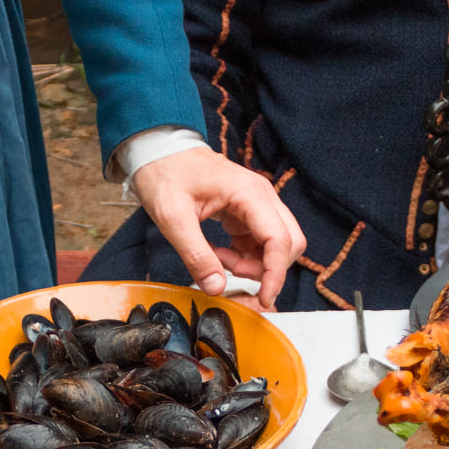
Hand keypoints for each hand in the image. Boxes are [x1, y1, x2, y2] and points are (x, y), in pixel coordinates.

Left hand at [132, 148, 306, 309]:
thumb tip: (217, 287)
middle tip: (231, 273)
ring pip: (277, 244)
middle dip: (266, 268)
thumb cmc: (165, 174)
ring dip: (254, 263)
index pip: (280, 240)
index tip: (264, 298)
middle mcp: (261, 196)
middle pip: (289, 242)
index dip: (275, 274)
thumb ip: (196, 255)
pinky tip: (218, 253)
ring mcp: (257, 203)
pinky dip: (245, 256)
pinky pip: (260, 241)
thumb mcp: (173, 219)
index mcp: (249, 194)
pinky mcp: (248, 211)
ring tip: (218, 259)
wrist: (159, 150)